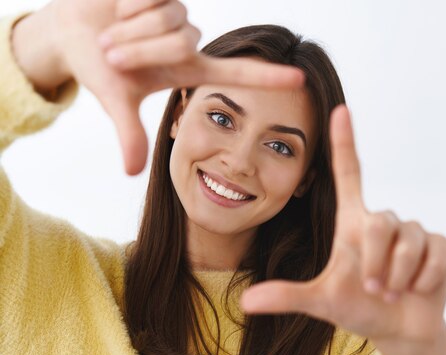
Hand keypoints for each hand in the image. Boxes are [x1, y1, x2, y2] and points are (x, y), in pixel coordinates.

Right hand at [15, 0, 303, 174]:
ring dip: (132, 29)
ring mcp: (177, 12)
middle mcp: (188, 40)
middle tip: (113, 54)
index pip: (236, 73)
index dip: (267, 78)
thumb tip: (133, 173)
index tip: (301, 79)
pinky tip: (117, 6)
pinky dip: (127, 3)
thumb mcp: (115, 100)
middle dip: (142, 49)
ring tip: (113, 31)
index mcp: (188, 69)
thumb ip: (130, 133)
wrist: (69, 30)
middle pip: (183, 42)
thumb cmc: (97, 66)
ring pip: (170, 17)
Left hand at [240, 105, 445, 354]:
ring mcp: (413, 233)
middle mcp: (382, 222)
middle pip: (381, 223)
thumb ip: (287, 297)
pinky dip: (425, 277)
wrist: (398, 330)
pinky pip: (436, 252)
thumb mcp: (321, 302)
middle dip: (376, 263)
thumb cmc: (358, 308)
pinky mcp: (439, 247)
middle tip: (374, 289)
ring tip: (392, 293)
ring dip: (399, 275)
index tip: (339, 108)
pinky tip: (418, 288)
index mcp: (352, 223)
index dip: (344, 142)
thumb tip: (245, 303)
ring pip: (410, 241)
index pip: (349, 174)